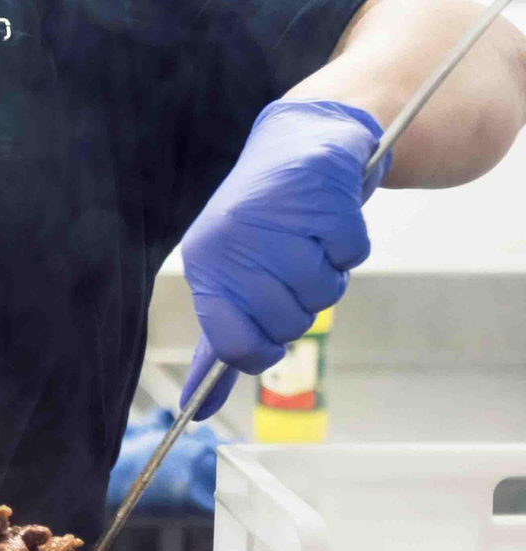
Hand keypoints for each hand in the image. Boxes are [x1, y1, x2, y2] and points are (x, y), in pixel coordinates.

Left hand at [179, 99, 384, 418]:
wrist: (302, 140)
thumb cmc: (265, 222)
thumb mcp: (231, 278)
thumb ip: (221, 343)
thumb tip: (198, 409)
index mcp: (206, 264)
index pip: (233, 344)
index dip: (262, 349)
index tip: (271, 329)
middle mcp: (233, 240)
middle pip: (288, 323)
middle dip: (300, 302)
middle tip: (292, 262)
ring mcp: (278, 217)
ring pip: (323, 292)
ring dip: (327, 271)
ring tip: (309, 235)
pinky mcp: (323, 195)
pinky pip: (352, 255)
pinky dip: (349, 243)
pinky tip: (328, 215)